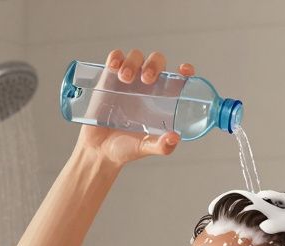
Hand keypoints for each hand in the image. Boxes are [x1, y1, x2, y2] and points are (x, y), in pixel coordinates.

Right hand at [73, 48, 195, 166]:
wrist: (99, 150)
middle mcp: (147, 86)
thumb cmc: (126, 148)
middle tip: (147, 79)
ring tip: (125, 78)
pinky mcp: (109, 78)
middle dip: (154, 64)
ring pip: (136, 56)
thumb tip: (175, 138)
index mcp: (161, 99)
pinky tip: (114, 67)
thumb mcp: (146, 147)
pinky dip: (116, 57)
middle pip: (157, 61)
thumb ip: (162, 146)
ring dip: (133, 61)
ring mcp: (128, 80)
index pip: (177, 78)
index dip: (185, 70)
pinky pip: (114, 58)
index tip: (184, 70)